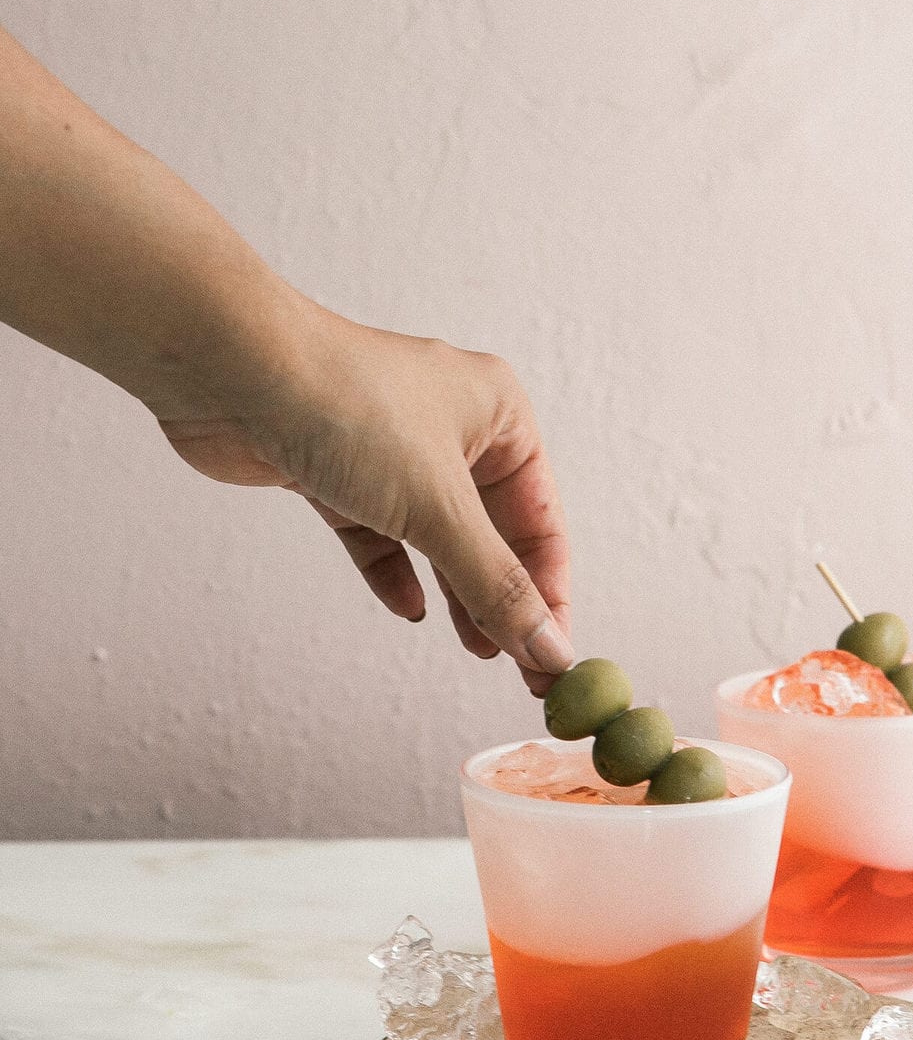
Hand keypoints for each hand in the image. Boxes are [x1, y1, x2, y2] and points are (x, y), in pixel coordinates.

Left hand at [158, 309, 572, 692]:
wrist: (231, 369)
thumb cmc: (345, 404)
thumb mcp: (438, 506)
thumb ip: (493, 584)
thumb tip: (545, 647)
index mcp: (497, 414)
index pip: (541, 520)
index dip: (550, 591)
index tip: (553, 655)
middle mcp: (450, 426)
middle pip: (493, 533)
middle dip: (504, 600)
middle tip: (521, 669)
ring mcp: (390, 450)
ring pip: (437, 537)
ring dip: (456, 594)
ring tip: (478, 651)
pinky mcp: (335, 472)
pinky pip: (378, 534)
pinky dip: (395, 571)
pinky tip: (407, 608)